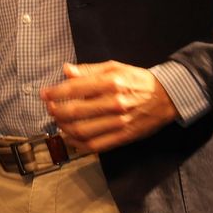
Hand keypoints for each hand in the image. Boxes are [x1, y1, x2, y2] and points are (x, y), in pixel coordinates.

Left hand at [42, 60, 176, 152]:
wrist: (167, 97)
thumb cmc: (138, 80)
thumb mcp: (115, 67)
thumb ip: (89, 70)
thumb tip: (66, 70)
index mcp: (111, 82)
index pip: (75, 88)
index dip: (55, 92)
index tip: (45, 94)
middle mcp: (114, 103)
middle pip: (75, 112)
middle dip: (56, 112)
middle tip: (50, 109)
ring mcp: (119, 122)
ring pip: (82, 131)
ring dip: (64, 129)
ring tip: (58, 123)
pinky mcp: (123, 136)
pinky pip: (95, 145)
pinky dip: (78, 145)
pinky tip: (70, 138)